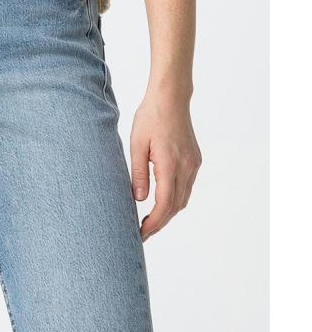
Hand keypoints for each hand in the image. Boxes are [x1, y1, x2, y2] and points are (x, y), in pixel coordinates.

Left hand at [129, 89, 201, 242]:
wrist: (171, 97)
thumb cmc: (150, 117)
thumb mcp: (137, 143)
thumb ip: (138, 172)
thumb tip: (139, 199)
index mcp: (170, 164)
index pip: (164, 204)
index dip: (154, 223)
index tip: (141, 233)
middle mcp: (186, 167)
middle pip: (175, 206)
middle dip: (160, 222)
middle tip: (142, 232)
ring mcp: (193, 164)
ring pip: (183, 198)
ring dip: (168, 212)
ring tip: (150, 219)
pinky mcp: (195, 160)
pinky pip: (187, 186)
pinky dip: (175, 198)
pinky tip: (162, 199)